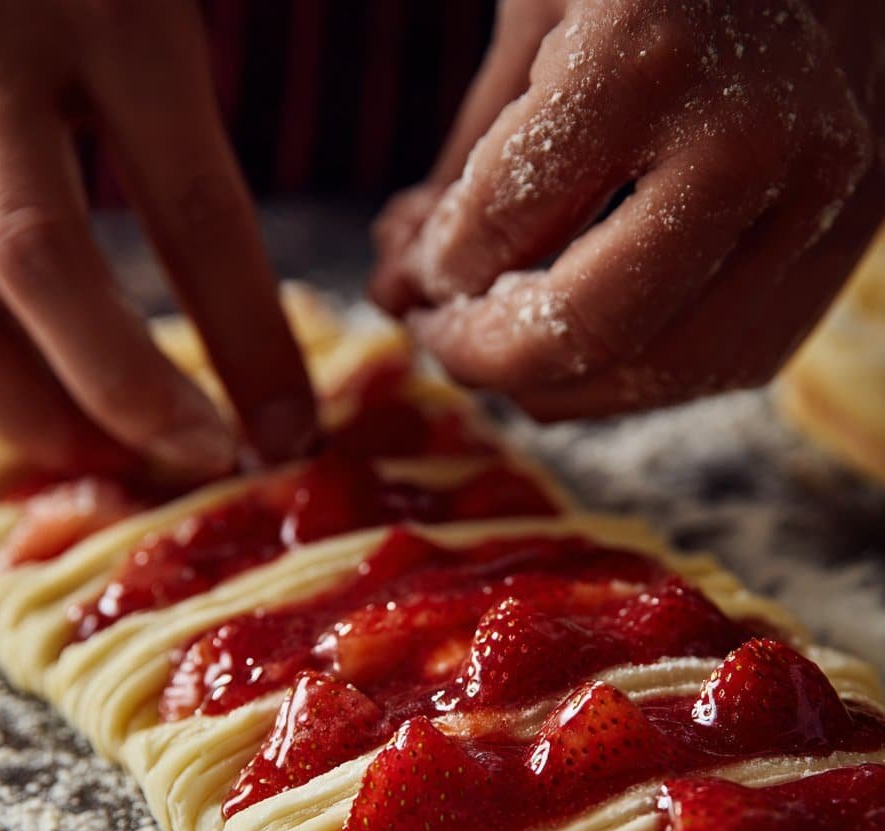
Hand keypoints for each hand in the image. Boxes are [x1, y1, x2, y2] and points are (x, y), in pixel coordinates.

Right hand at [0, 0, 314, 480]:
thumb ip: (195, 76)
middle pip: (47, 268)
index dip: (249, 340)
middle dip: (123, 394)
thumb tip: (250, 220)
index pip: (195, 209)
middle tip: (193, 461)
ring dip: (21, 403)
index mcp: (112, 7)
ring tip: (92, 454)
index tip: (289, 433)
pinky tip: (19, 400)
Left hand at [373, 0, 883, 418]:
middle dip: (485, 355)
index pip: (500, 230)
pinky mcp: (852, 234)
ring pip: (663, 371)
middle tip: (439, 338)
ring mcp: (820, 197)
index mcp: (647, 59)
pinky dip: (650, 372)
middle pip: (589, 332)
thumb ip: (473, 161)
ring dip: (562, 383)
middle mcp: (750, 143)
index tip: (419, 268)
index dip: (436, 270)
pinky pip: (737, 358)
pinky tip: (599, 342)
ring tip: (508, 344)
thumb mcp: (541, 8)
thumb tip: (401, 286)